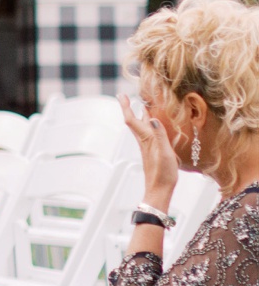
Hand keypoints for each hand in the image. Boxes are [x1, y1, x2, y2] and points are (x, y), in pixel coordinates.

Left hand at [122, 95, 180, 209]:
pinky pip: (150, 134)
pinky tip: (155, 125)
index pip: (131, 119)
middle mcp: (144, 141)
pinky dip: (151, 125)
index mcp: (145, 139)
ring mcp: (148, 146)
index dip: (125, 107)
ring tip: (144, 106)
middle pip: (135, 121)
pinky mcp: (153, 151)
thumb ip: (160, 136)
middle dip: (132, 108)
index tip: (121, 95)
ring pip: (143, 127)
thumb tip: (153, 118)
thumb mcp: (164, 153)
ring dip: (142, 116)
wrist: (159, 190)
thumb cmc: (162, 173)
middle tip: (129, 96)